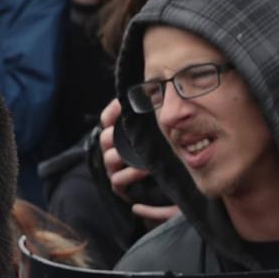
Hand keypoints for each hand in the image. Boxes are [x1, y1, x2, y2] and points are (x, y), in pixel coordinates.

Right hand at [99, 99, 177, 224]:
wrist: (172, 183)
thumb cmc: (165, 151)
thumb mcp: (159, 128)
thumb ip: (153, 111)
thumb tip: (155, 90)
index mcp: (120, 133)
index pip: (107, 118)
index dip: (112, 112)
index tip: (123, 106)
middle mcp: (113, 149)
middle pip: (106, 138)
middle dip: (116, 136)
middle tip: (134, 133)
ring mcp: (115, 168)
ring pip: (110, 158)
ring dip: (124, 156)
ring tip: (143, 154)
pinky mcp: (121, 186)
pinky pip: (117, 179)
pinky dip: (130, 174)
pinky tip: (145, 170)